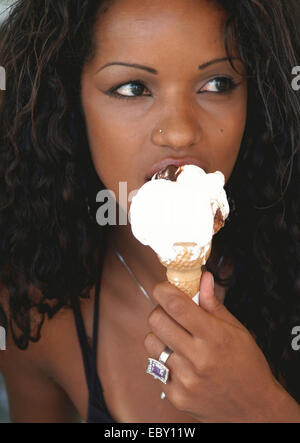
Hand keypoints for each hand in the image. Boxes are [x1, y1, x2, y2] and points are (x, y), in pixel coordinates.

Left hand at [144, 272, 285, 422]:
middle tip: (171, 314)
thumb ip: (213, 304)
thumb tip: (202, 277)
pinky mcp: (176, 395)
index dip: (163, 291)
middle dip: (159, 310)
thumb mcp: (237, 330)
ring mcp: (185, 379)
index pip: (176, 306)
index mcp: (214, 337)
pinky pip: (155, 367)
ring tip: (176, 339)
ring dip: (159, 335)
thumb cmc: (247, 365)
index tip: (163, 288)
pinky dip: (164, 360)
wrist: (253, 408)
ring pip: (151, 342)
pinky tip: (181, 362)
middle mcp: (198, 358)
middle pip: (156, 320)